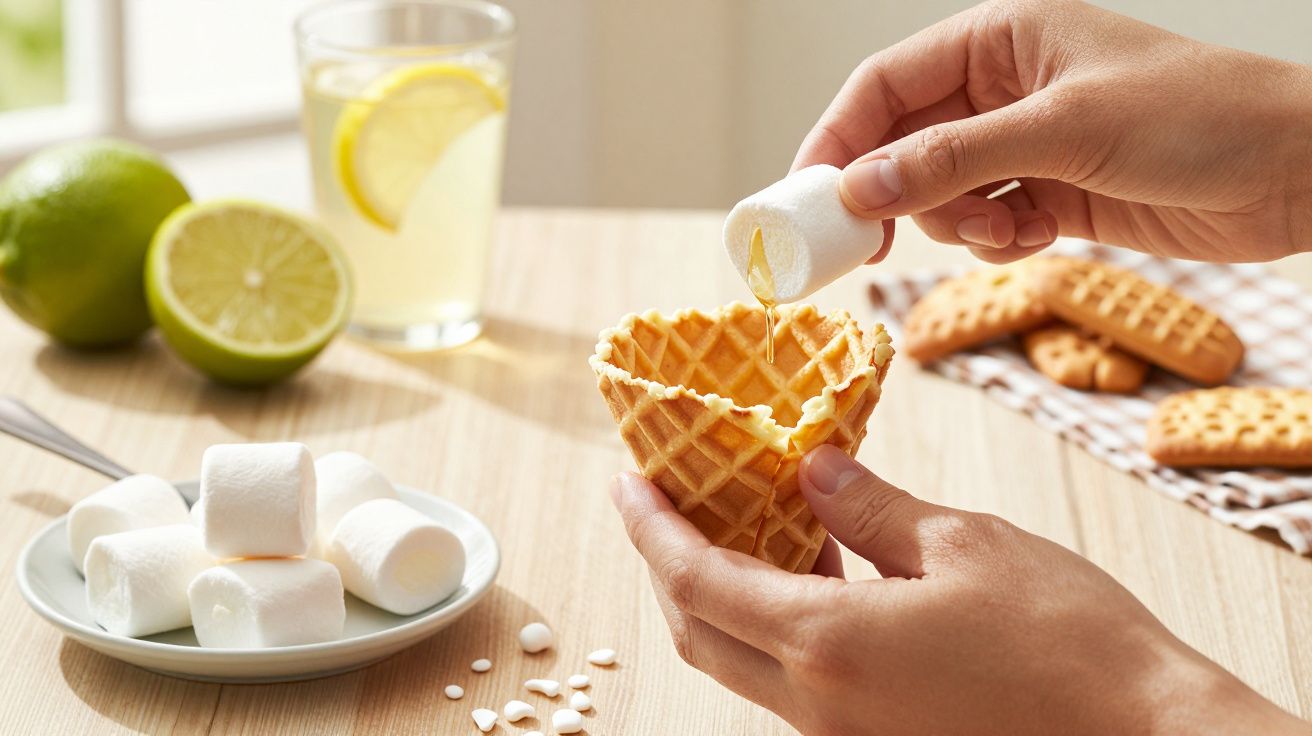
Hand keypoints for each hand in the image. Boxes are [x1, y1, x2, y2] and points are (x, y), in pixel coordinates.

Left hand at [610, 445, 1304, 734]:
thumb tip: (810, 472)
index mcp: (830, 646)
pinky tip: (812, 570)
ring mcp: (846, 733)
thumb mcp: (965, 545)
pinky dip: (780, 622)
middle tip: (662, 501)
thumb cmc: (1069, 642)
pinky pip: (796, 679)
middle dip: (667, 564)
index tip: (627, 481)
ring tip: (735, 520)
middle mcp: (820, 705)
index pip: (699, 583)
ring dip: (724, 593)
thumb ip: (871, 508)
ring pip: (744, 660)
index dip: (651, 530)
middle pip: (701, 631)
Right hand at [794, 0, 1311, 264]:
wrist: (1293, 173)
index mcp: (999, 39)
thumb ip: (953, 158)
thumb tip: (860, 186)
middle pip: (901, 143)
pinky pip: (982, 221)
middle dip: (894, 193)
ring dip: (956, 222)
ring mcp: (1022, 141)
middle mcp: (1001, 86)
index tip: (810, 198)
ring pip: (937, 191)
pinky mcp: (1047, 192)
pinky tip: (1040, 237)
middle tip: (871, 243)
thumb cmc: (1197, 118)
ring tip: (1007, 228)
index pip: (885, 85)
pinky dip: (996, 239)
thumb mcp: (1063, 130)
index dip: (838, 138)